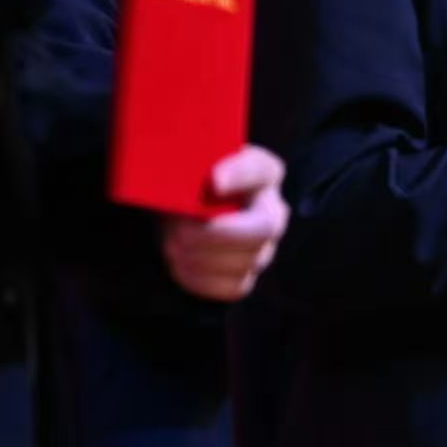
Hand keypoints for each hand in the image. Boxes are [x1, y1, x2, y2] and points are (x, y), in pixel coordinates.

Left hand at [159, 146, 288, 301]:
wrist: (178, 211)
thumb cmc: (188, 182)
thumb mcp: (191, 161)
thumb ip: (194, 159)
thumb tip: (199, 179)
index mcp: (264, 173)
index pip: (260, 170)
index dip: (239, 176)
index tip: (212, 181)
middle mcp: (274, 213)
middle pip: (262, 229)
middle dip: (215, 233)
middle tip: (180, 228)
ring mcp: (264, 250)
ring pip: (244, 262)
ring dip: (199, 255)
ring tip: (173, 241)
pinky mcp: (245, 279)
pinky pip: (231, 287)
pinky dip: (199, 277)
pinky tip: (180, 261)